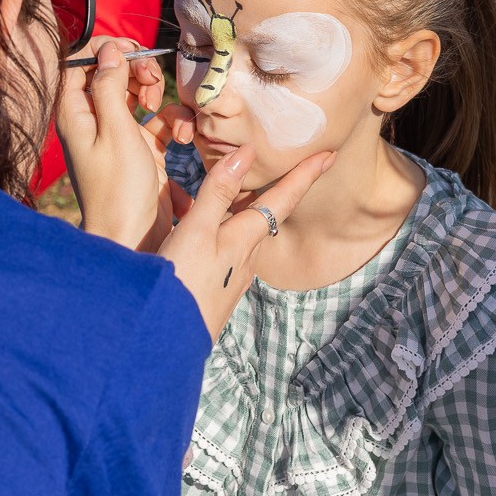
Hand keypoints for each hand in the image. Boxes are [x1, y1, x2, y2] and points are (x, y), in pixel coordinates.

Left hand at [56, 37, 189, 249]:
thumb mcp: (116, 132)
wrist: (132, 240)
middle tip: (153, 78)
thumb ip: (110, 88)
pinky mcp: (141, 151)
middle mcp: (93, 122)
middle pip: (112, 75)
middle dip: (137, 71)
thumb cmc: (118, 190)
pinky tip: (181, 138)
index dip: (106, 51)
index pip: (81, 64)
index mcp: (75, 115)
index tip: (133, 51)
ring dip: (157, 96)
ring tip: (163, 111)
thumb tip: (109, 51)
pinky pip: (157, 123)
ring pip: (138, 96)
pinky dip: (171, 124)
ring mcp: (118, 136)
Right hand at [160, 144, 331, 338]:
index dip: (305, 175)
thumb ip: (218, 192)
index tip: (330, 155)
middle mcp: (247, 258)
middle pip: (266, 216)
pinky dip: (226, 232)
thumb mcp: (195, 231)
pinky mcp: (218, 291)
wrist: (165, 342)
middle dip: (277, 191)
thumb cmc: (180, 282)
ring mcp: (233, 277)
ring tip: (241, 194)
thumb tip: (247, 153)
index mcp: (245, 238)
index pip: (282, 199)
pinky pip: (229, 252)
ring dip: (247, 212)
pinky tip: (209, 234)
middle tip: (288, 166)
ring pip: (246, 235)